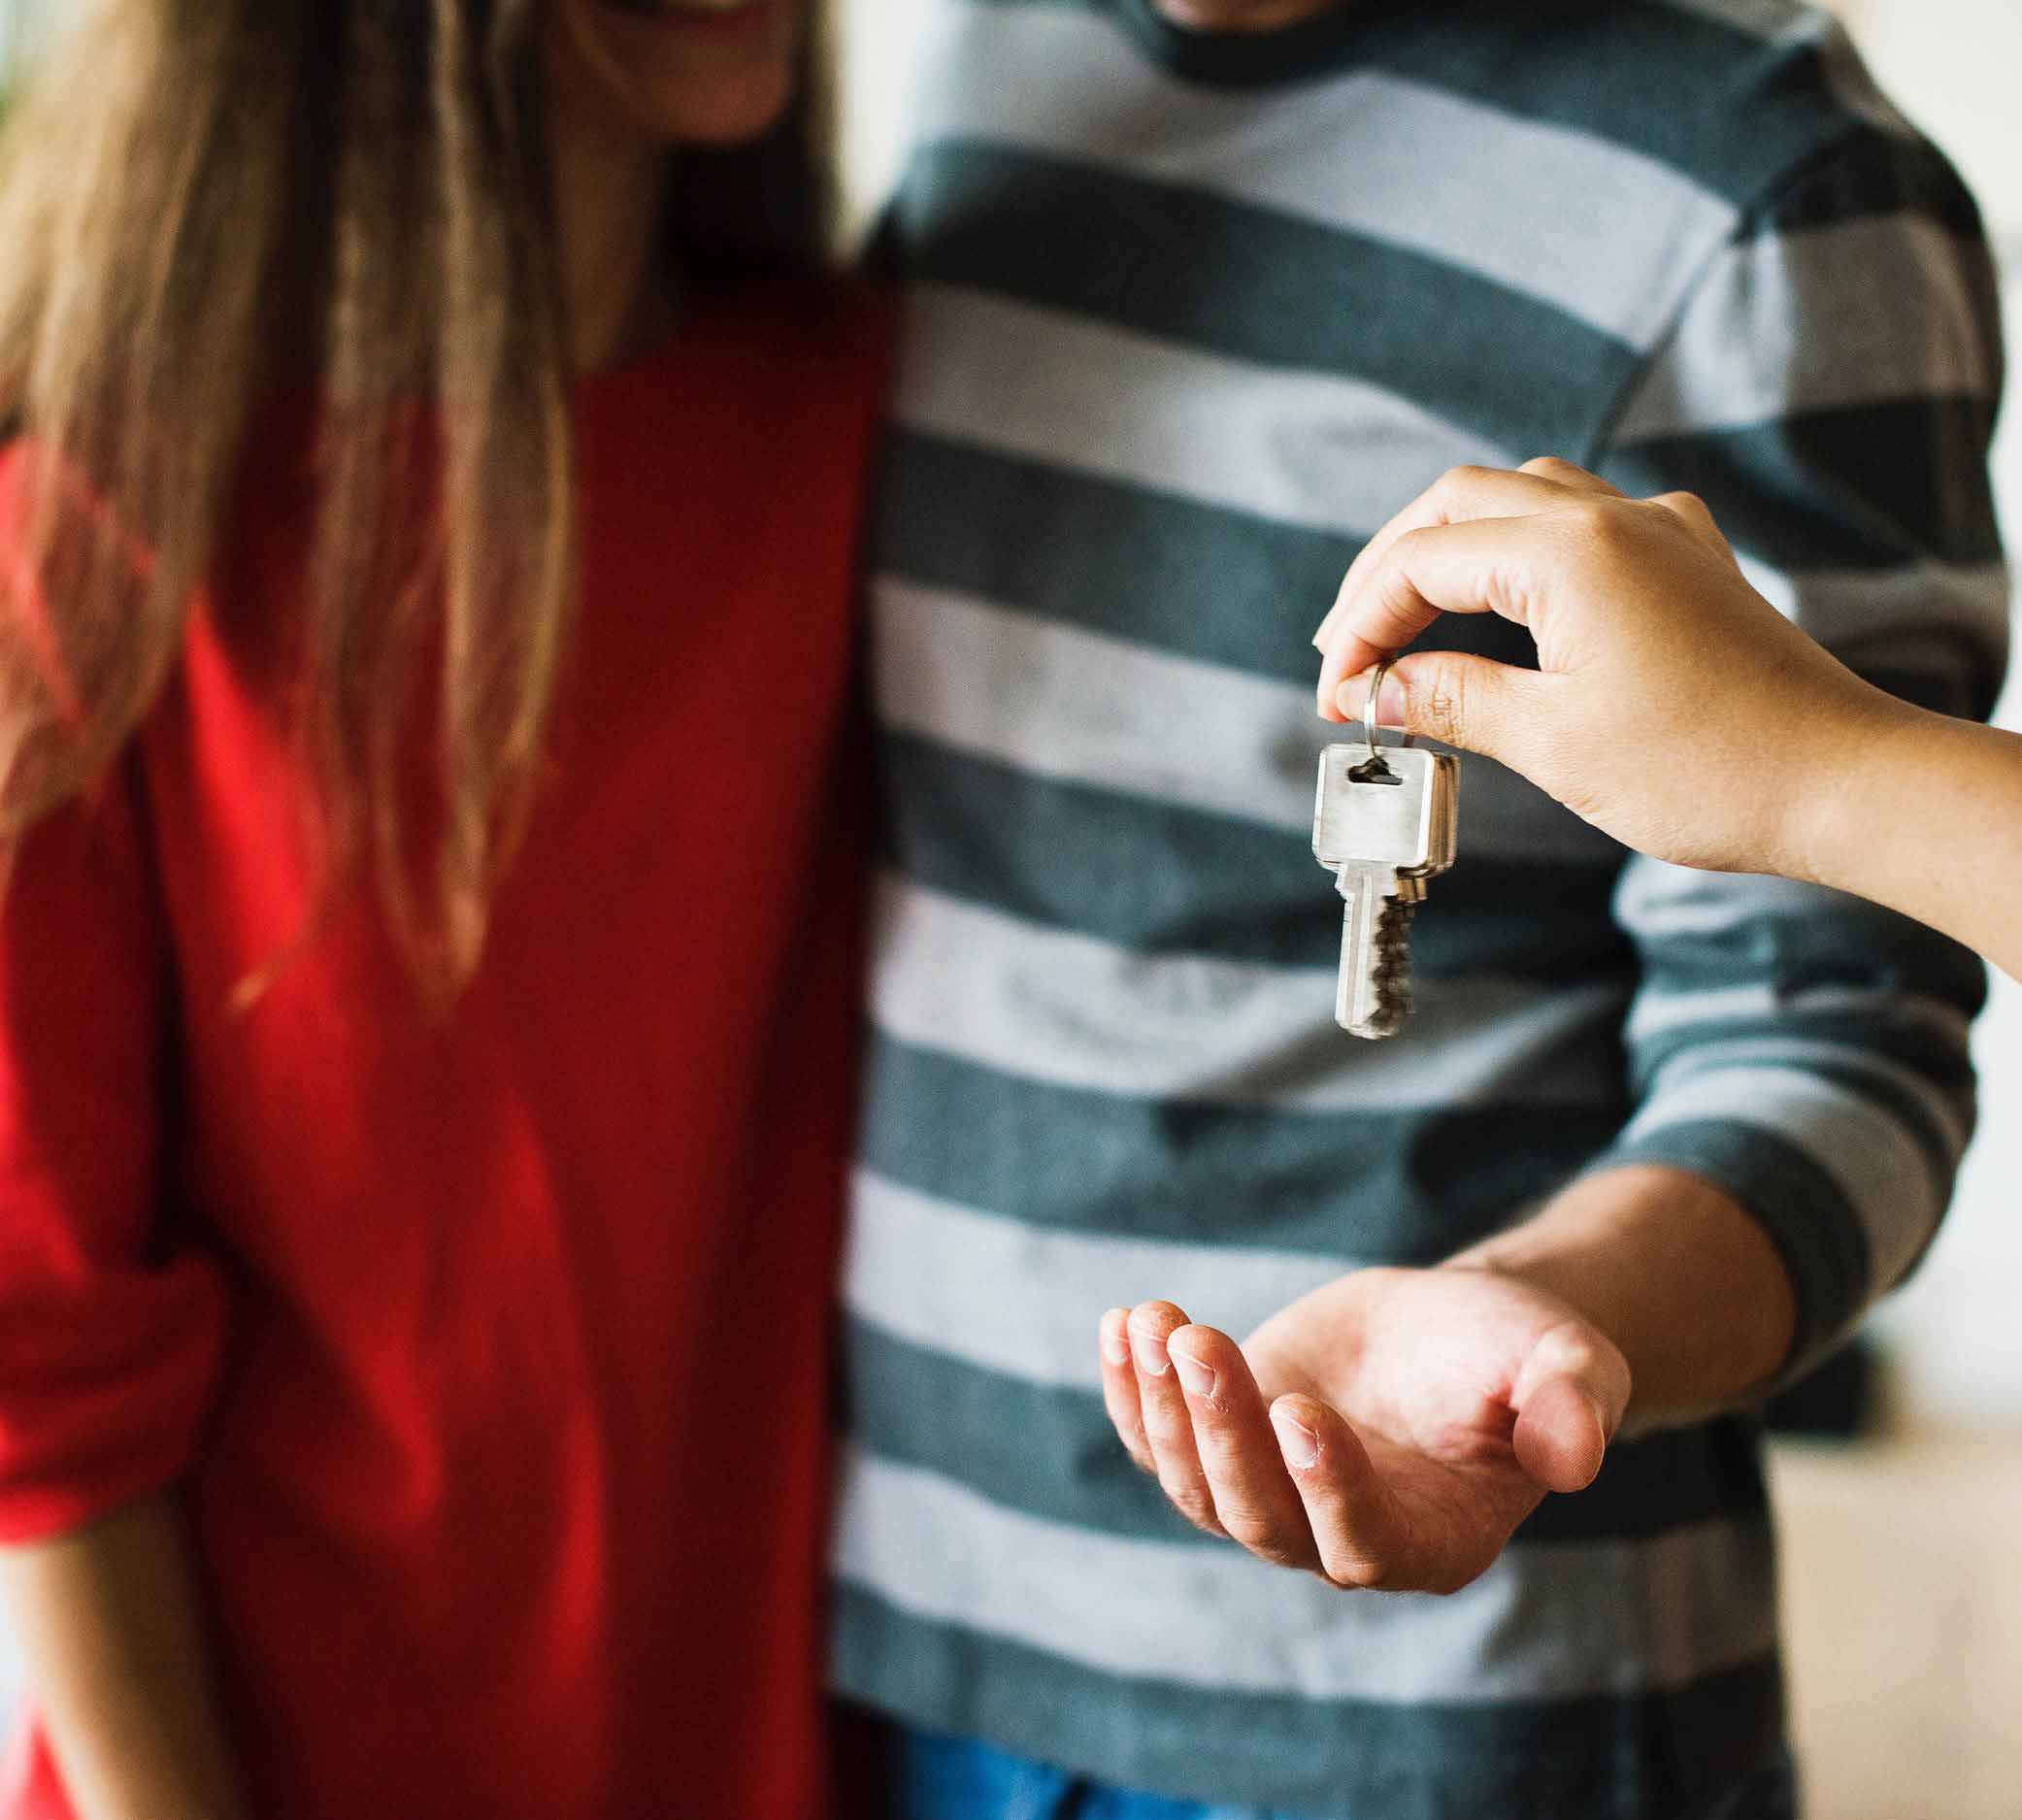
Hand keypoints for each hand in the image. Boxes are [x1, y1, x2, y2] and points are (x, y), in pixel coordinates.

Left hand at [1097, 1266, 1629, 1593]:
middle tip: (1198, 1340)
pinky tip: (1121, 1326)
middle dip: (1221, 1429)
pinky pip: (1158, 1442)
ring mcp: (1271, 1497)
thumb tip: (1578, 1457)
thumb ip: (1573, 1405)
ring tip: (1152, 1321)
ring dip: (1163, 1406)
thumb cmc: (1519, 1352)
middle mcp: (1338, 1539)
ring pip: (1197, 1483)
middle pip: (1259, 1515)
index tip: (1298, 1407)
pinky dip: (1131, 1393)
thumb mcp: (1566, 1363)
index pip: (1361, 1542)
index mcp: (1431, 1541)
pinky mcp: (1223, 1447)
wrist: (1455, 1327)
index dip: (1324, 1485)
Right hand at [1309, 458, 1911, 877]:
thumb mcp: (1553, 742)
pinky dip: (1517, 551)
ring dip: (1449, 550)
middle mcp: (1613, 518)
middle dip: (1388, 572)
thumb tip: (1380, 688)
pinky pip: (1581, 521)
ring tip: (1406, 621)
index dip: (1362, 627)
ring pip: (1519, 498)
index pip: (1421, 561)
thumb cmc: (1708, 769)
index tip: (1337, 699)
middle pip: (1457, 503)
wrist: (1842, 782)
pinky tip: (1504, 603)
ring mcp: (1658, 532)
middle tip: (1347, 652)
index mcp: (1570, 551)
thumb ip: (1453, 699)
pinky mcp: (1687, 561)